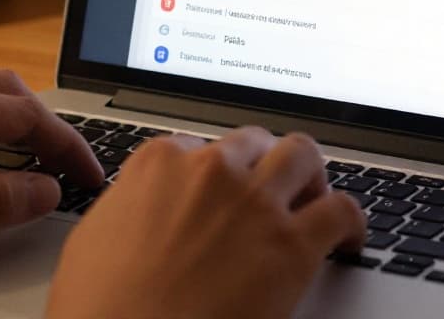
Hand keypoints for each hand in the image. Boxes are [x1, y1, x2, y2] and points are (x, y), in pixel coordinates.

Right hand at [47, 127, 366, 318]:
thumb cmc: (100, 310)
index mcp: (158, 164)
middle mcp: (211, 171)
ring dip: (308, 175)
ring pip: (302, 155)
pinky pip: (341, 209)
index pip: (199, 145)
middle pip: (254, 142)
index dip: (214, 171)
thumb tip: (141, 207)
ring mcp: (254, 202)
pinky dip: (350, 220)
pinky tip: (346, 237)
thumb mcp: (93, 240)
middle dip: (262, 164)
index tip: (220, 189)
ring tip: (311, 199)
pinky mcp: (293, 243)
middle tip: (267, 192)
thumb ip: (128, 206)